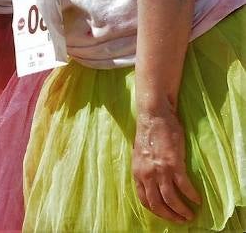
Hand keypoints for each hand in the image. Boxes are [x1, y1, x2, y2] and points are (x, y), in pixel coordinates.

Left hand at [133, 108, 200, 223]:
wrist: (153, 116)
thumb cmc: (149, 134)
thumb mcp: (140, 156)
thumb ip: (145, 170)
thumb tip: (153, 183)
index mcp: (137, 173)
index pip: (144, 200)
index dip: (157, 211)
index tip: (167, 215)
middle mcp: (146, 174)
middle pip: (157, 204)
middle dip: (170, 215)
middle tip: (181, 220)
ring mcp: (160, 170)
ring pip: (171, 199)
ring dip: (182, 210)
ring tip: (190, 214)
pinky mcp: (173, 165)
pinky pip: (184, 187)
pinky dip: (192, 196)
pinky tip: (197, 199)